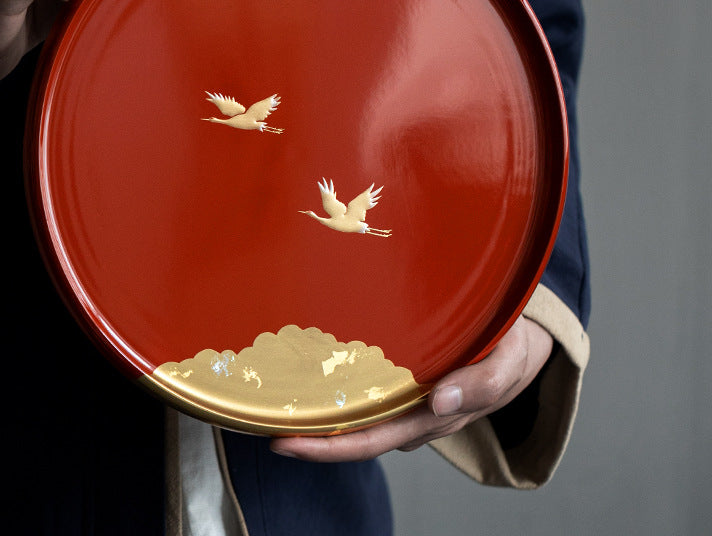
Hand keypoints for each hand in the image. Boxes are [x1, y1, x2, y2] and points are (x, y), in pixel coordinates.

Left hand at [270, 316, 552, 461]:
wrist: (521, 339)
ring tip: (279, 395)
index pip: (372, 440)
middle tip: (264, 421)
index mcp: (432, 417)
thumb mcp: (506, 365)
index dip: (328, 446)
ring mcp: (408, 400)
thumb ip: (479, 384)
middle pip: (354, 434)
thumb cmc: (511, 350)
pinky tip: (314, 373)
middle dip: (309, 435)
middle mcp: (413, 415)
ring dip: (320, 410)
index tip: (286, 441)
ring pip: (358, 414)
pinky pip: (368, 390)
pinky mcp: (406, 378)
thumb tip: (439, 402)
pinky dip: (339, 388)